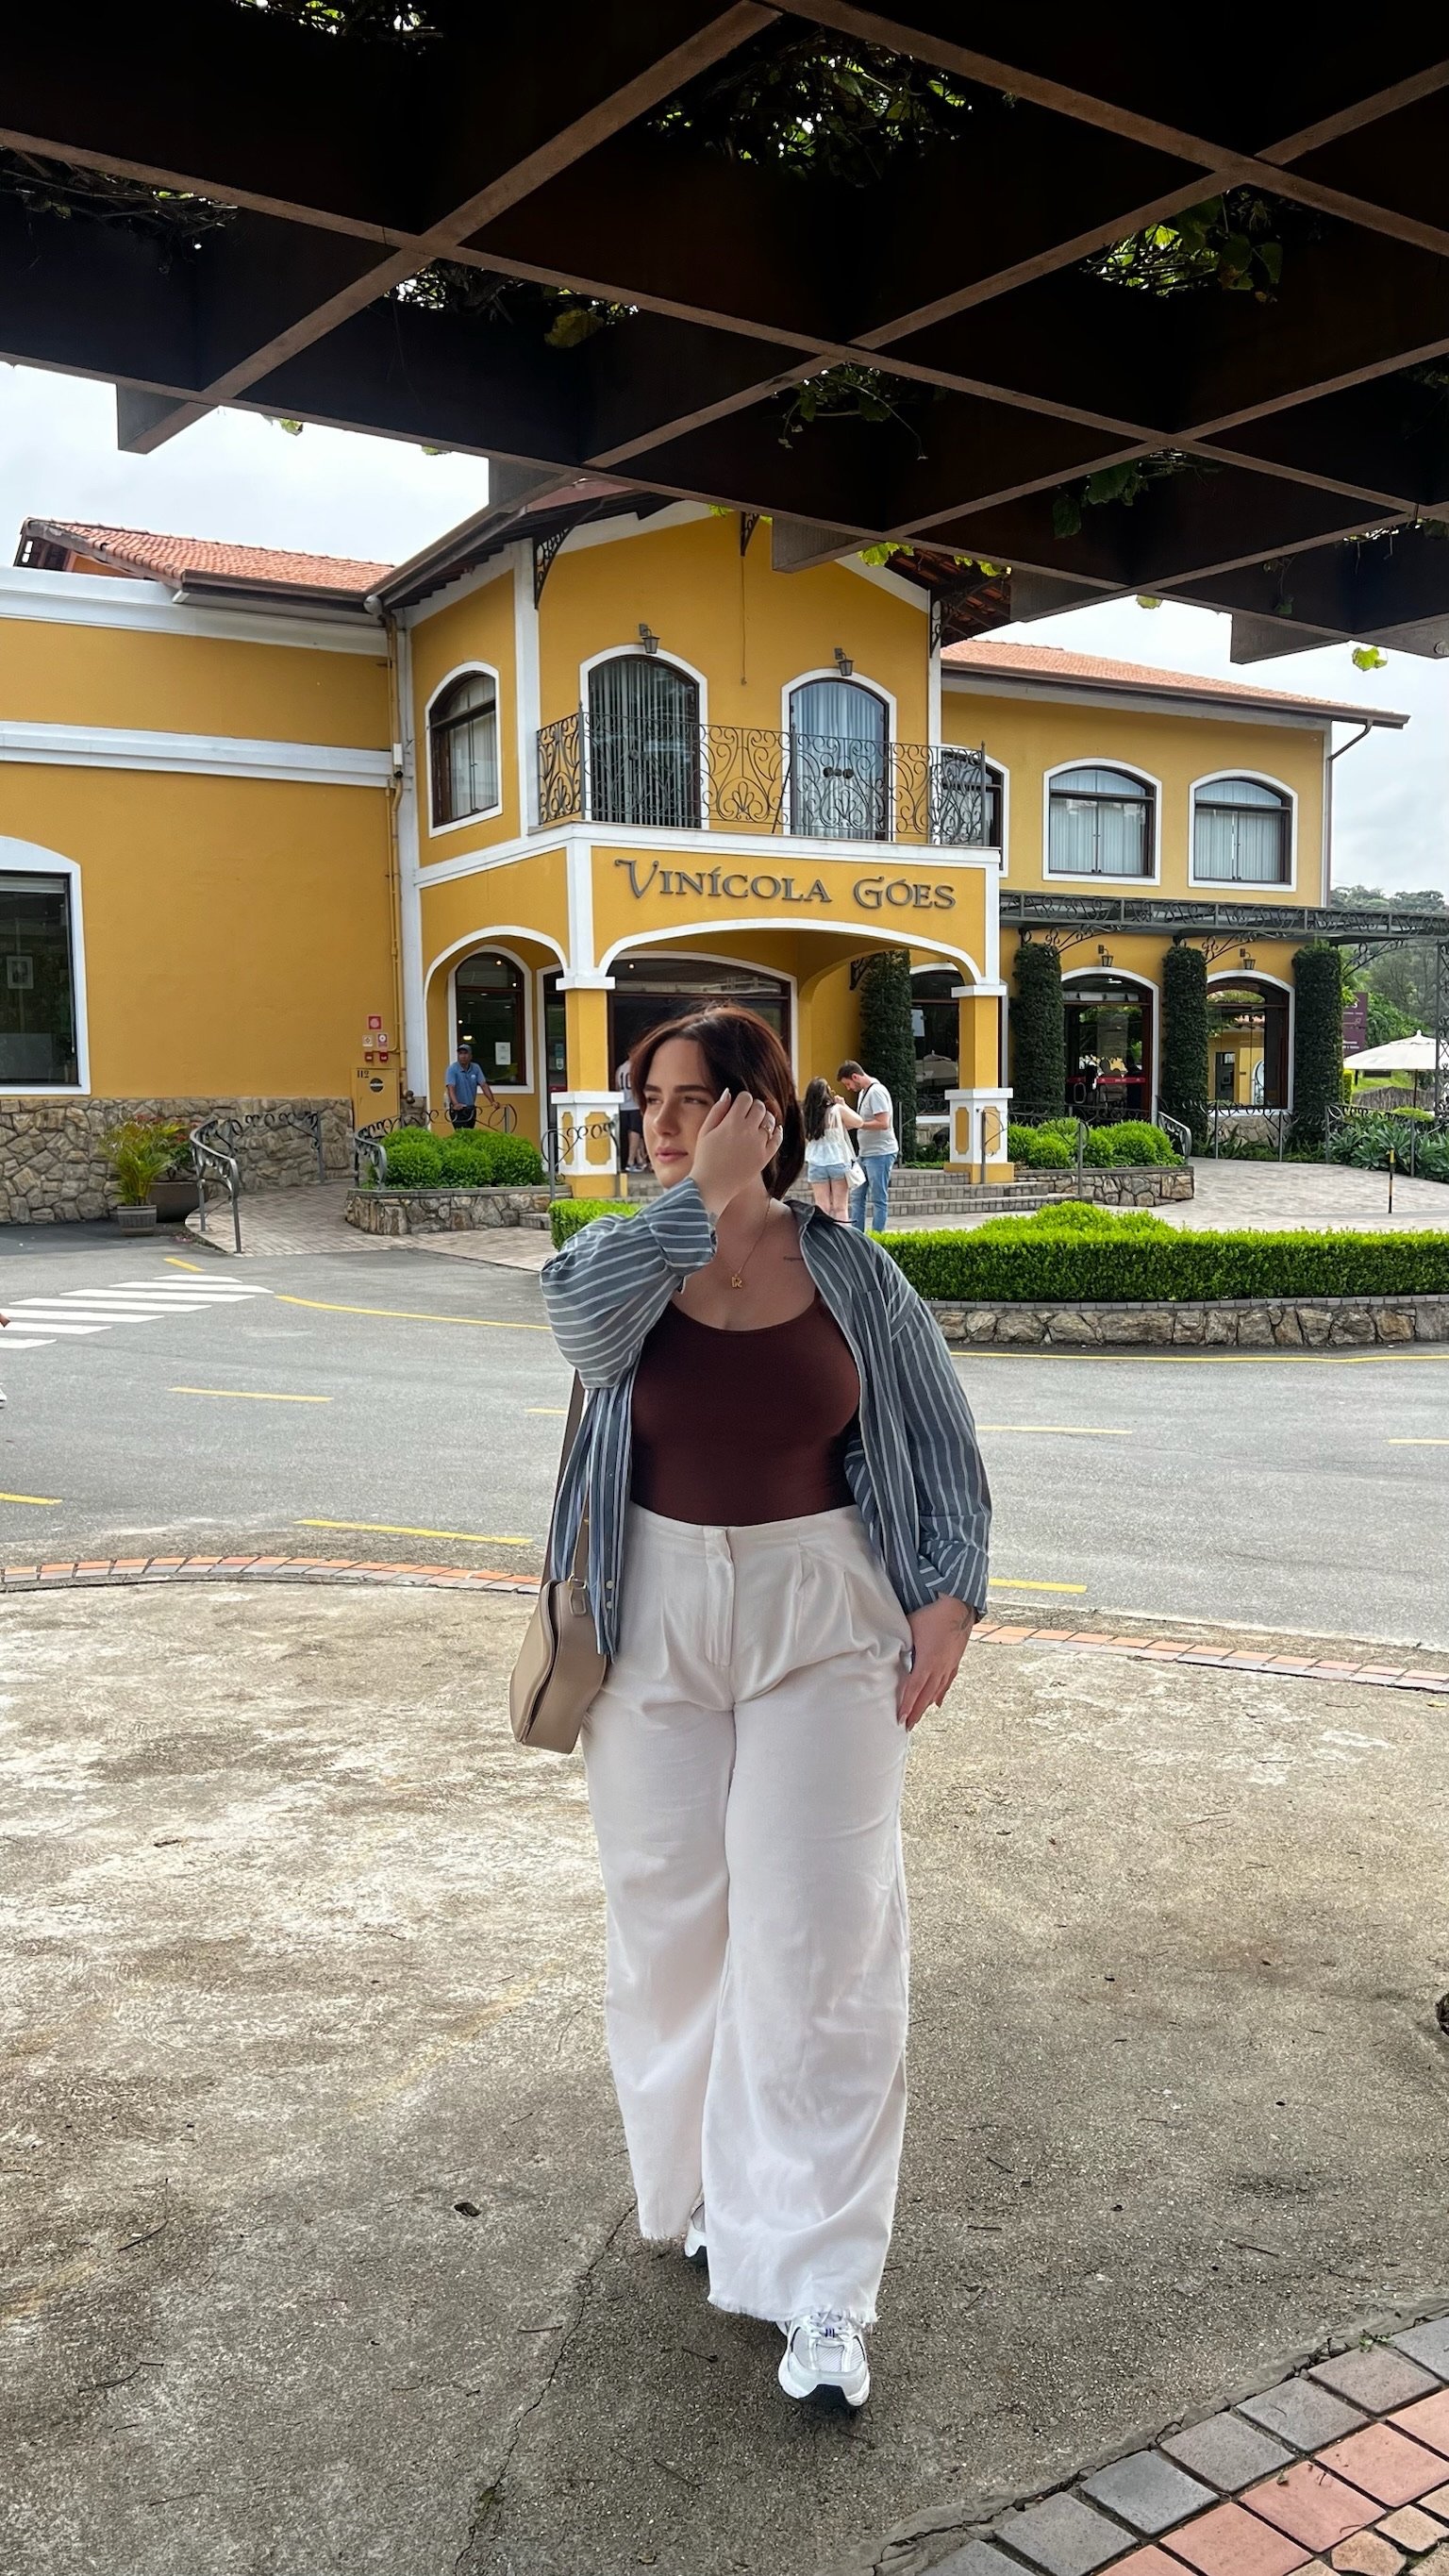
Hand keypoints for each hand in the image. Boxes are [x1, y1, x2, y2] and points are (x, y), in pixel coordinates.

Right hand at [689, 1089, 779, 1217]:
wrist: (712, 1185)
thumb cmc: (705, 1158)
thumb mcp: (705, 1131)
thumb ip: (717, 1110)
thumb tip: (728, 1092)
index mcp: (731, 1122)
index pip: (745, 1098)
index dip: (742, 1099)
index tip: (739, 1106)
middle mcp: (748, 1130)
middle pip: (760, 1106)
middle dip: (754, 1107)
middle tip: (748, 1114)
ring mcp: (758, 1144)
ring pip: (770, 1120)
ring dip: (765, 1118)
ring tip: (758, 1123)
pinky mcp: (765, 1157)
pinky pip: (777, 1138)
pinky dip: (777, 1132)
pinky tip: (773, 1131)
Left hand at [898, 1595, 976, 1729]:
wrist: (958, 1606)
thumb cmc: (932, 1614)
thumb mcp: (911, 1628)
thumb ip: (901, 1644)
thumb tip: (888, 1652)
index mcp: (927, 1661)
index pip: (914, 1688)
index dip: (907, 1704)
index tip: (901, 1718)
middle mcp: (940, 1667)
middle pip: (926, 1695)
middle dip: (916, 1712)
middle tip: (908, 1726)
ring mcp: (949, 1665)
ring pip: (937, 1691)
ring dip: (926, 1706)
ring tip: (918, 1717)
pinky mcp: (955, 1660)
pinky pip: (947, 1682)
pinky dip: (941, 1694)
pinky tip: (937, 1702)